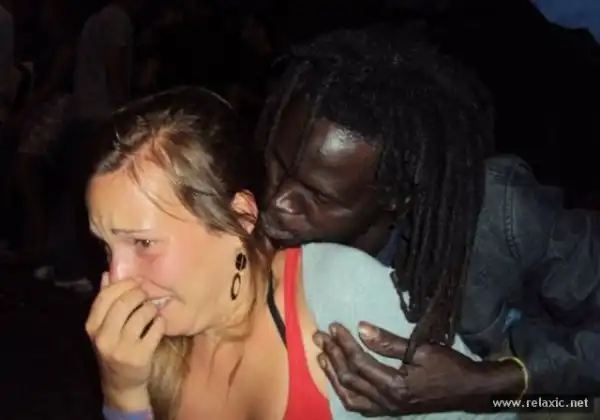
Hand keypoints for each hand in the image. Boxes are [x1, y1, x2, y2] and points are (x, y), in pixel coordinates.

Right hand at [86, 273, 164, 408]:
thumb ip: (106, 301)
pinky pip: (157, 327)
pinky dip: (160, 322)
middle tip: (146, 296)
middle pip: (126, 301)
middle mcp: (103, 338)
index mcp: (92, 327)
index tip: (136, 283)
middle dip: (140, 293)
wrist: (121, 383)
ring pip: (143, 313)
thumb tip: (107, 273)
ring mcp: (121, 349)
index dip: (124, 284)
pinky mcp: (140, 357)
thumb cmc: (115, 348)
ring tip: (151, 312)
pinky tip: (157, 325)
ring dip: (152, 308)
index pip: (106, 295)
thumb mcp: (104, 327)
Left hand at [313, 322, 516, 415]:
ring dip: (333, 374)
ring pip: (349, 396)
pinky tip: (338, 379)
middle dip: (332, 354)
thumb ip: (388, 342)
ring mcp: (388, 409)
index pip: (359, 363)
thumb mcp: (421, 350)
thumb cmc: (449, 367)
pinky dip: (345, 392)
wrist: (470, 391)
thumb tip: (360, 328)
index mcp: (395, 386)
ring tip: (321, 356)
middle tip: (319, 336)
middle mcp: (387, 402)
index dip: (344, 343)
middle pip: (349, 378)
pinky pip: (360, 405)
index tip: (333, 326)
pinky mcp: (390, 410)